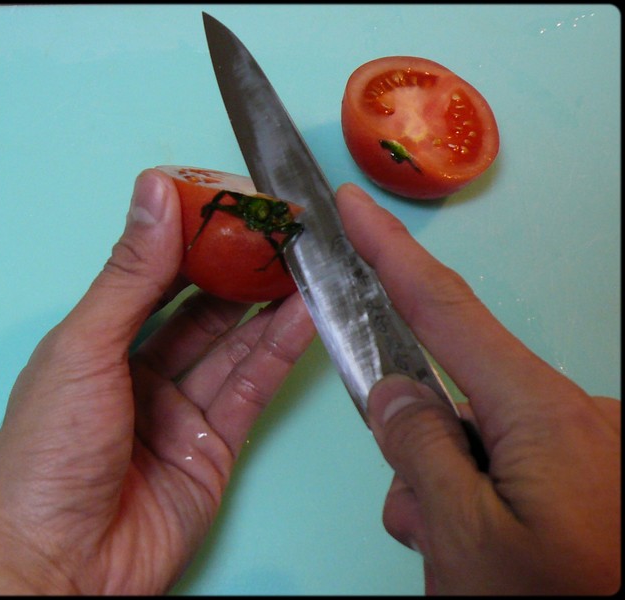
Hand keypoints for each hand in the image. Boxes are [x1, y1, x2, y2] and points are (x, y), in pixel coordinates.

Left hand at [0, 169, 315, 594]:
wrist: (60, 566)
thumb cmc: (46, 457)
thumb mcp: (84, 349)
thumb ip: (131, 275)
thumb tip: (154, 192)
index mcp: (96, 343)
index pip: (154, 276)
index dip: (193, 239)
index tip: (231, 203)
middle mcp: (140, 372)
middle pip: (201, 309)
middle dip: (240, 271)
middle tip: (279, 233)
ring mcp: (180, 410)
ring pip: (234, 345)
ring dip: (270, 305)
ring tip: (305, 264)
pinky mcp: (214, 446)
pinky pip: (251, 388)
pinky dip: (280, 352)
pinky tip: (303, 316)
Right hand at [336, 183, 620, 594]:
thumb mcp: (462, 538)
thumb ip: (417, 451)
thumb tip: (395, 393)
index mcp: (544, 414)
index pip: (446, 309)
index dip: (391, 251)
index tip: (356, 207)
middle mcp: (577, 414)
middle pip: (458, 395)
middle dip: (419, 445)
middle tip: (420, 519)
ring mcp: (592, 443)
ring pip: (481, 437)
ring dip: (450, 485)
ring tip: (460, 553)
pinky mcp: (596, 470)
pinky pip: (517, 459)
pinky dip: (484, 494)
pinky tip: (491, 547)